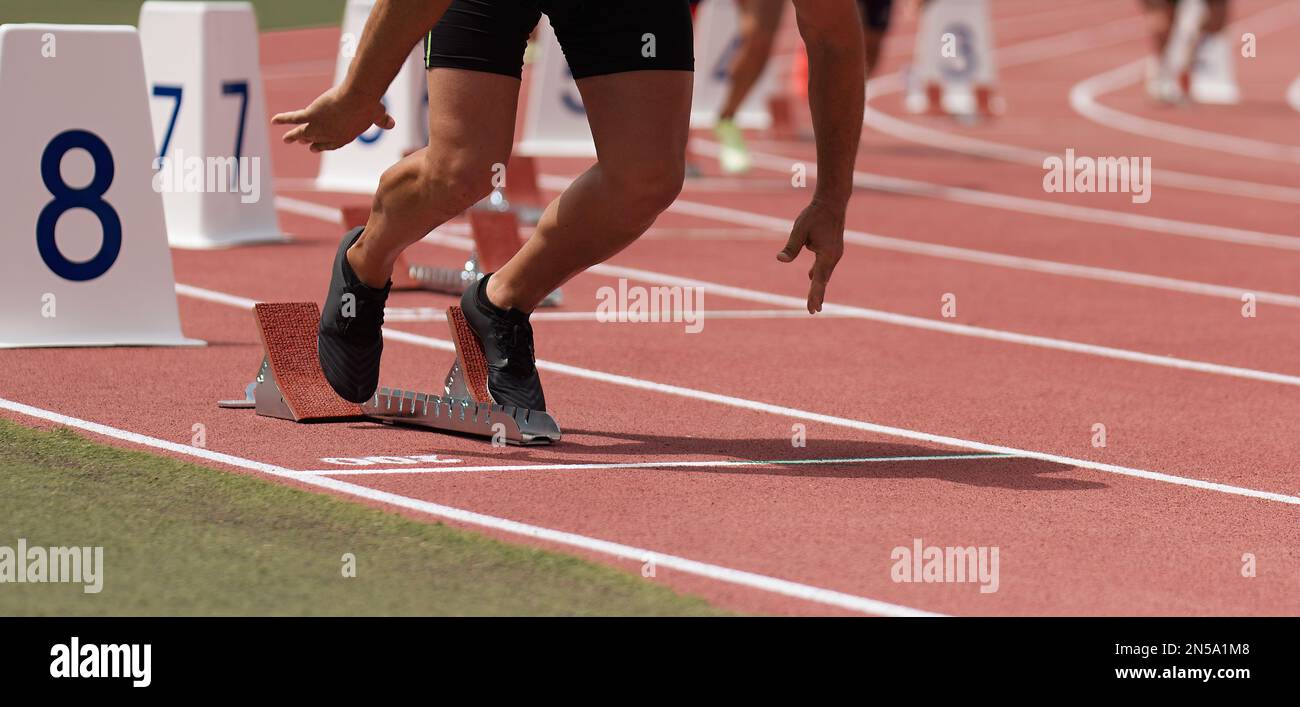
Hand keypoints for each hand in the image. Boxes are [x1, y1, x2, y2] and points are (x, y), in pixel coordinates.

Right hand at [272, 86, 394, 152]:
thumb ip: (382, 120)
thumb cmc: (370, 105)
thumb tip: (392, 123)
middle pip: (317, 139)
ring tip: (286, 139)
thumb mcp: (378, 113)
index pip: (332, 143)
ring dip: (294, 135)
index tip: (316, 147)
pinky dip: (283, 120)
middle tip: (303, 142)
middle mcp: (330, 135)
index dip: (324, 145)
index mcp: (345, 136)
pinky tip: (274, 121)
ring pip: (304, 132)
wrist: (359, 98)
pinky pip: (294, 119)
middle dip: (310, 141)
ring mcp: (319, 126)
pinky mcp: (311, 115)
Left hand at [777, 199, 845, 313]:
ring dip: (819, 286)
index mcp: (827, 255)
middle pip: (823, 280)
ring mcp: (834, 253)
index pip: (819, 281)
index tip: (813, 309)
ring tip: (815, 301)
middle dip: (818, 295)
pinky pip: (825, 265)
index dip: (815, 295)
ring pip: (825, 273)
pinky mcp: (832, 249)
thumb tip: (780, 259)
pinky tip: (811, 277)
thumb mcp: (799, 230)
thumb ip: (791, 247)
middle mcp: (833, 257)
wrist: (832, 201)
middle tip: (813, 311)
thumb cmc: (815, 214)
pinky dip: (819, 274)